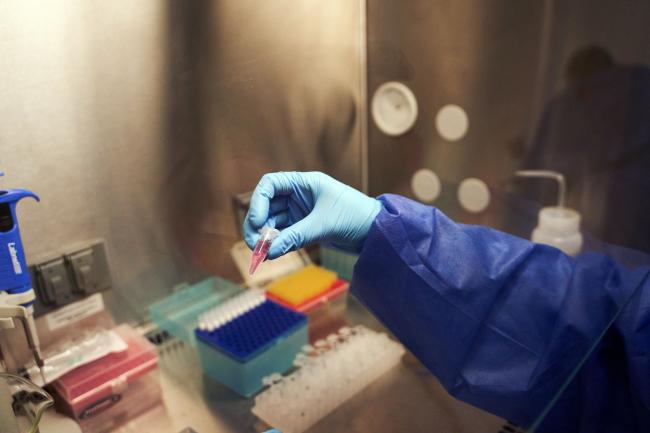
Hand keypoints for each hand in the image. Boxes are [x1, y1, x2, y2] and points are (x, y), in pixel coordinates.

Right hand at [244, 172, 380, 258]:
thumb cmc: (354, 217)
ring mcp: (301, 211)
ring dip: (265, 235)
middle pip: (267, 205)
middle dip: (258, 223)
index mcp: (304, 183)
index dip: (258, 202)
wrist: (376, 231)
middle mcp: (299, 195)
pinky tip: (272, 253)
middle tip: (254, 243)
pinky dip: (276, 242)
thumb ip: (294, 237)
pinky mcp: (305, 227)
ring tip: (262, 252)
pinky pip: (284, 233)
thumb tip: (269, 252)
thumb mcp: (322, 225)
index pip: (270, 184)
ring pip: (273, 221)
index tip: (258, 222)